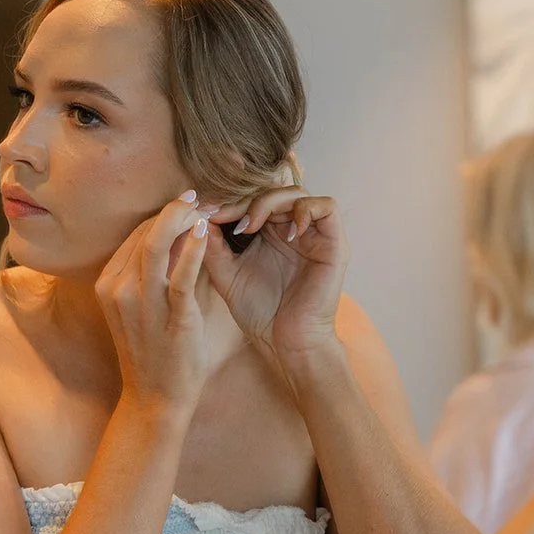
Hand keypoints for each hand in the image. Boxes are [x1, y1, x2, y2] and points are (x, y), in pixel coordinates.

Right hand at [95, 194, 213, 418]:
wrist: (155, 398)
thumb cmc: (156, 352)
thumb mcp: (147, 306)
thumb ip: (162, 272)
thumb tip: (187, 235)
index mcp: (108, 284)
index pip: (134, 235)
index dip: (162, 215)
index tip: (186, 203)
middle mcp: (117, 290)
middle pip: (143, 233)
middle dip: (173, 210)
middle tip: (198, 197)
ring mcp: (140, 304)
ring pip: (156, 245)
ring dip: (182, 220)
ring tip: (204, 207)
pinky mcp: (170, 318)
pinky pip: (181, 275)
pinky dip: (194, 248)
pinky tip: (206, 232)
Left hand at [203, 186, 348, 362]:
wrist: (285, 342)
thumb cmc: (259, 313)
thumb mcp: (226, 272)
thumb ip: (213, 244)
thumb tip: (199, 214)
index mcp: (269, 235)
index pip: (253, 200)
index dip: (231, 201)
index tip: (207, 211)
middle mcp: (292, 230)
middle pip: (273, 191)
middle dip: (246, 200)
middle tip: (226, 216)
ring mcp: (314, 235)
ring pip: (297, 193)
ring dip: (270, 202)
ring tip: (252, 225)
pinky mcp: (335, 242)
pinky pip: (327, 206)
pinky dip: (305, 210)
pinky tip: (287, 233)